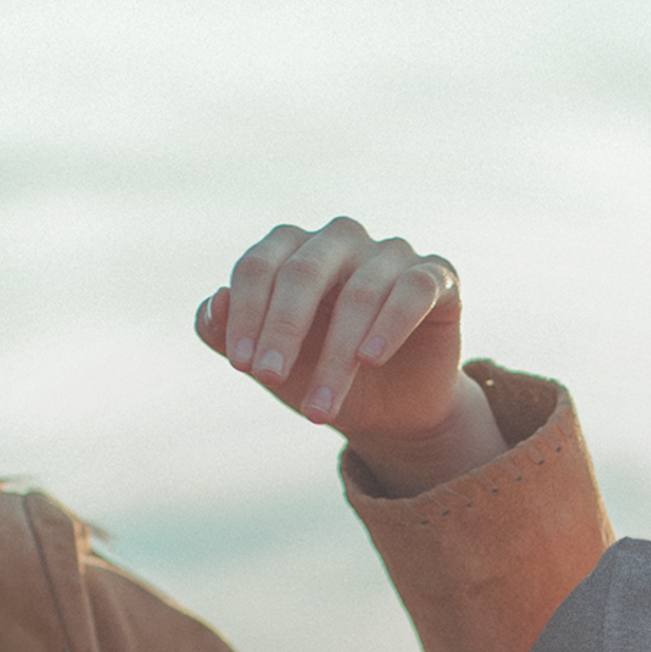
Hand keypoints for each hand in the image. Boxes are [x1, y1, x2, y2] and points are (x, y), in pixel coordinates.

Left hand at [196, 217, 502, 494]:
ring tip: (319, 410)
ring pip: (360, 292)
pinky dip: (390, 323)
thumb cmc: (316, 374)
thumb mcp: (267, 362)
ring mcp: (390, 254)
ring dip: (336, 357)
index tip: (242, 366)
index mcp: (292, 250)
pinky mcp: (436, 277)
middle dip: (283, 329)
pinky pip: (413, 290)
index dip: (247, 313)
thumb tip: (214, 303)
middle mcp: (340, 240)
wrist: (386, 411)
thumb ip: (228, 333)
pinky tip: (370, 359)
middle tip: (269, 379)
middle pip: (304, 271)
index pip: (259, 265)